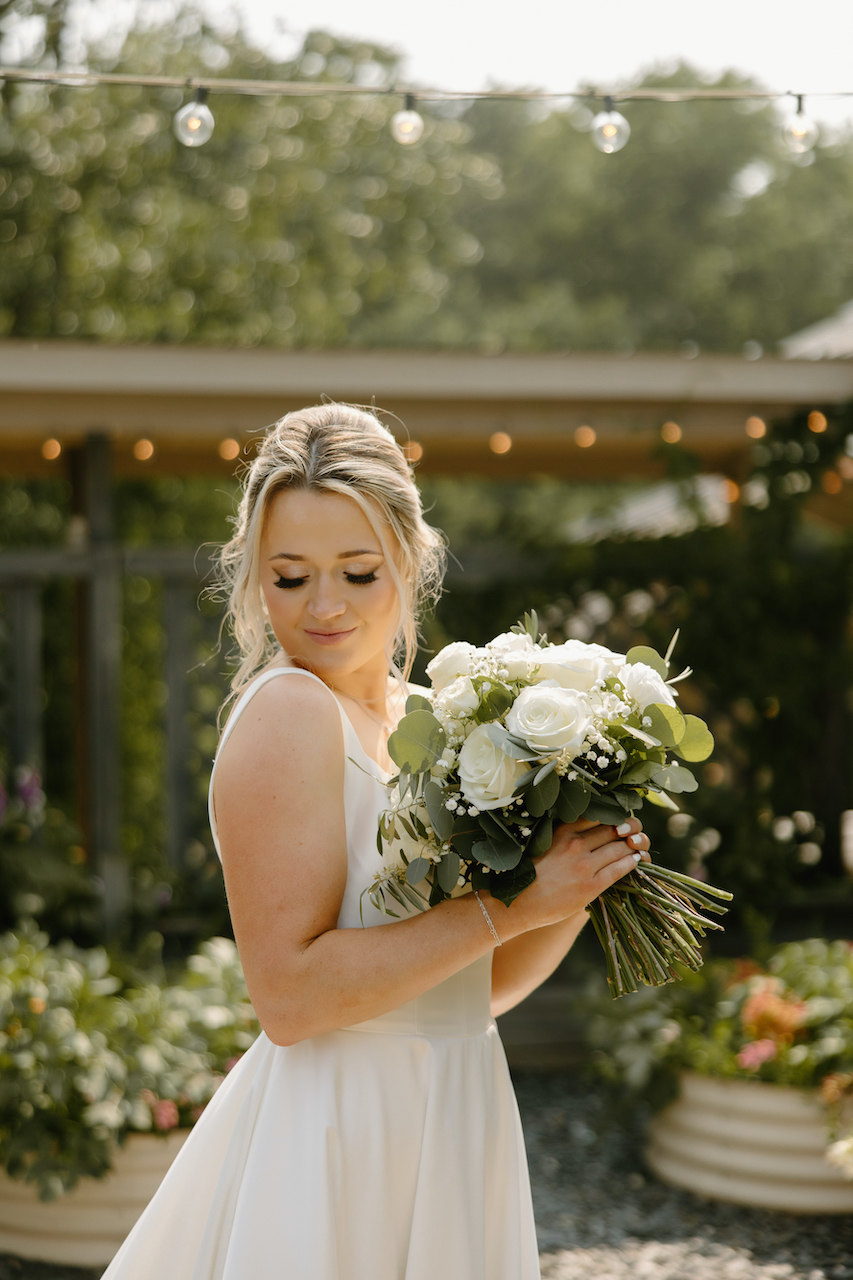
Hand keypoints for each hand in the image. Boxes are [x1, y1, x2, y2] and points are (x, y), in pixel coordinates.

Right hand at [496, 816, 650, 937]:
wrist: (516, 902)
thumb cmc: (528, 873)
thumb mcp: (544, 844)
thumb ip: (566, 835)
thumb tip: (589, 829)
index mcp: (563, 830)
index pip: (600, 815)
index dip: (615, 816)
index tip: (620, 819)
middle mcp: (576, 843)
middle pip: (614, 829)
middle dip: (629, 830)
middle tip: (634, 834)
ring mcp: (584, 865)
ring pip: (620, 848)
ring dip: (633, 846)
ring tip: (638, 847)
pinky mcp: (590, 886)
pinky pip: (619, 869)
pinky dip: (631, 862)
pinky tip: (636, 860)